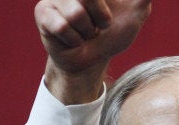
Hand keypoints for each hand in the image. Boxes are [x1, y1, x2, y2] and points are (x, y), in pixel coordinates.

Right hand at [34, 0, 151, 102]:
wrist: (92, 60)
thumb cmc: (112, 34)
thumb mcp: (135, 14)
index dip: (101, 10)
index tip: (106, 23)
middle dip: (101, 18)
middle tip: (99, 26)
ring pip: (76, 14)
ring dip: (87, 31)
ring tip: (85, 33)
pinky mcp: (42, 12)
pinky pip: (62, 26)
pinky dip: (74, 39)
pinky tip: (73, 39)